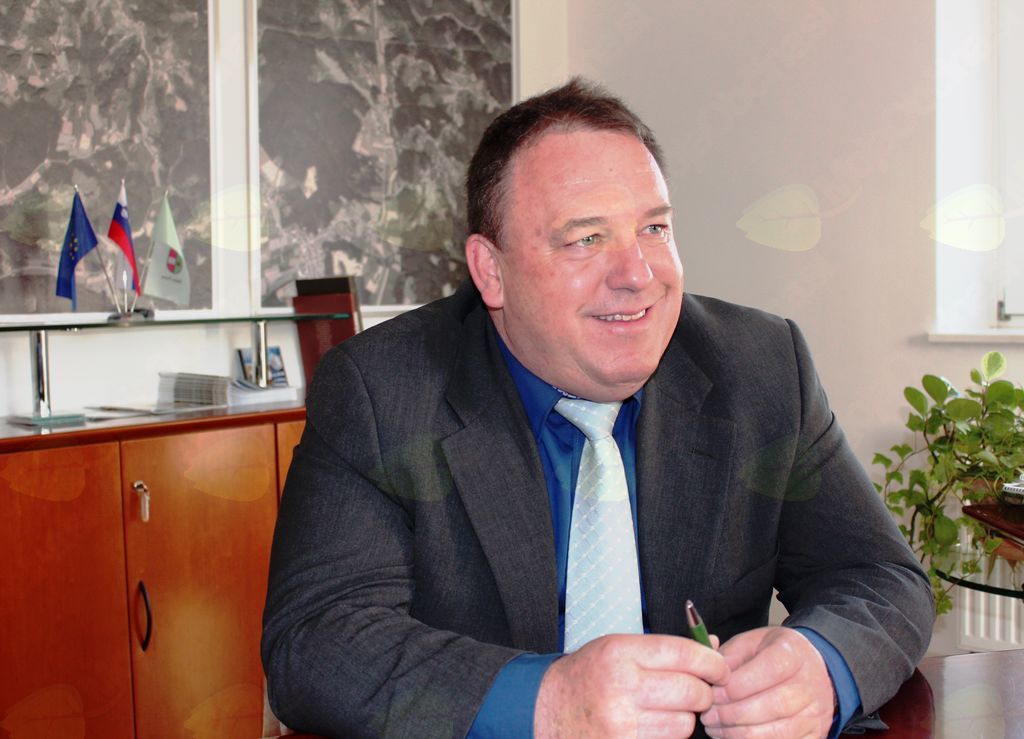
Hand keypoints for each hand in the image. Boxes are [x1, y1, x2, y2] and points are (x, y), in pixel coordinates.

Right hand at [534, 633, 727, 737]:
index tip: (719, 668)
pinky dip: (667, 735)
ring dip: (684, 717)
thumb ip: (665, 648)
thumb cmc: (587, 675)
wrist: (545, 709)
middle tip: (696, 691)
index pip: (685, 654)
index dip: (712, 662)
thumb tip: (715, 647)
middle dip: (703, 693)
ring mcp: (622, 723)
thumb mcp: (618, 648)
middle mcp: (622, 687)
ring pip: (685, 723)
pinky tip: (651, 726)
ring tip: (663, 709)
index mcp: (620, 652)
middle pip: (693, 692)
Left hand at [701, 626, 834, 738]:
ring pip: (776, 732)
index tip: (713, 693)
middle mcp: (809, 684)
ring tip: (715, 728)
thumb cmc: (772, 655)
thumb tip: (709, 670)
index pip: (768, 670)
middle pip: (773, 705)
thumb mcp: (751, 643)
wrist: (812, 669)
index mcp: (792, 653)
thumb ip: (728, 655)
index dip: (737, 686)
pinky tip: (732, 736)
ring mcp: (814, 714)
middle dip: (733, 713)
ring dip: (739, 733)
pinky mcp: (814, 735)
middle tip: (708, 715)